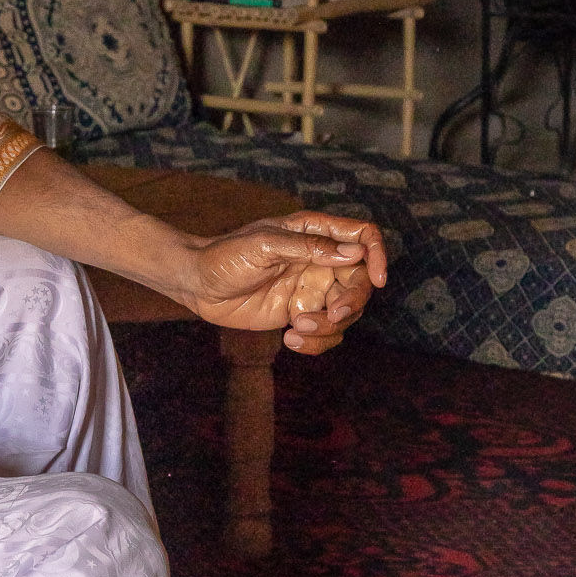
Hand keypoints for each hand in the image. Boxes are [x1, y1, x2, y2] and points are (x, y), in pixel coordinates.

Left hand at [182, 212, 387, 354]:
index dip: (377, 255)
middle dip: (352, 303)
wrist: (198, 285)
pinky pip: (325, 334)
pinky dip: (316, 344)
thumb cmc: (226, 255)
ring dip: (329, 328)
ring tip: (297, 331)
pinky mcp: (299, 315)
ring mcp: (311, 289)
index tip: (377, 280)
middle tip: (332, 315)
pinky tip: (290, 341)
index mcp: (314, 233)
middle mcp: (319, 260)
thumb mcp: (265, 245)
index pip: (363, 236)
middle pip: (359, 282)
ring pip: (345, 313)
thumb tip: (353, 253)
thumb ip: (309, 248)